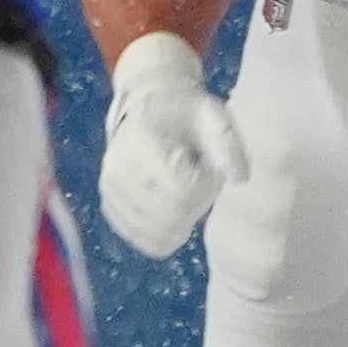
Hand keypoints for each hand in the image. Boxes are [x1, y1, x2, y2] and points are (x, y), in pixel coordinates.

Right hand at [95, 31, 244, 256]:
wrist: (147, 111)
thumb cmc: (184, 115)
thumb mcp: (212, 116)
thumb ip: (228, 144)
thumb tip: (238, 178)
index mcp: (142, 141)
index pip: (181, 189)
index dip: (207, 188)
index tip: (210, 170)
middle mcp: (117, 168)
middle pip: (167, 214)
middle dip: (196, 207)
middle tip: (201, 186)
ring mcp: (110, 189)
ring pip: (151, 230)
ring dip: (179, 224)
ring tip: (186, 199)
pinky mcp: (109, 204)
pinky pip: (136, 235)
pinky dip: (158, 236)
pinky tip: (172, 223)